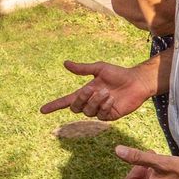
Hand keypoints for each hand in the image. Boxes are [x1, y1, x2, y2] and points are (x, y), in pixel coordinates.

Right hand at [40, 60, 154, 120]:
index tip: (42, 110)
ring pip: (88, 111)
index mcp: (86, 92)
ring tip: (106, 93)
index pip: (66, 101)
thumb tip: (65, 63)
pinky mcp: (110, 116)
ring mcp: (100, 110)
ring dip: (95, 101)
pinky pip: (101, 114)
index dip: (54, 106)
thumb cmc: (119, 73)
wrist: (136, 81)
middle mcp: (91, 102)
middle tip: (91, 89)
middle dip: (81, 99)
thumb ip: (82, 69)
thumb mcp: (99, 68)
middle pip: (76, 107)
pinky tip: (112, 99)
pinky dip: (105, 105)